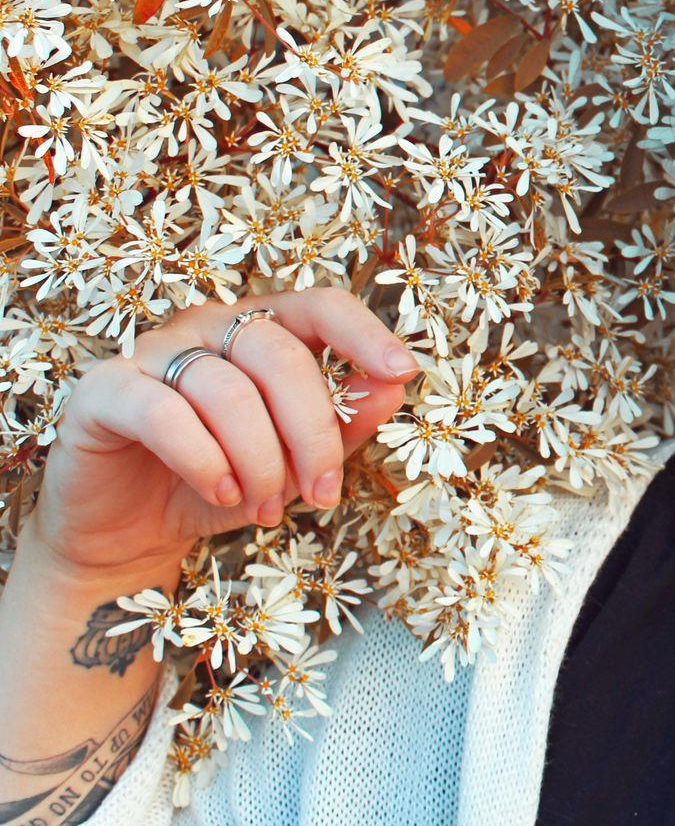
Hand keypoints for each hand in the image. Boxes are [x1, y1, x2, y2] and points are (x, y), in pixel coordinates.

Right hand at [28, 287, 422, 577]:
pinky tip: (221, 493)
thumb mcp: (294, 462)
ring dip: (259, 460)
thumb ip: (342, 422)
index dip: (364, 334)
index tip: (403, 371)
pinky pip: (165, 414)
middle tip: (321, 492)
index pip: (321, 306)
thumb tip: (393, 388)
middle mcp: (207, 327)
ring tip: (265, 506)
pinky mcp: (105, 391)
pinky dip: (204, 459)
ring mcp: (152, 352)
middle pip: (281, 355)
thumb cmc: (220, 486)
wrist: (127, 535)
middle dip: (313, 432)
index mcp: (260, 330)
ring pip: (228, 391)